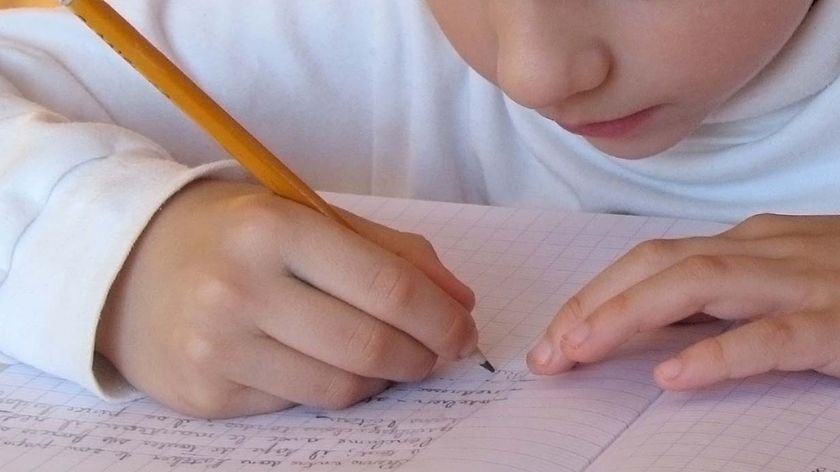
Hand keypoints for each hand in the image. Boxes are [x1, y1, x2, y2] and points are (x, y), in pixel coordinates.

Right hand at [96, 180, 476, 417]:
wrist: (126, 263)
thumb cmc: (232, 232)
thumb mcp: (306, 215)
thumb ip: (390, 250)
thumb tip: (459, 299)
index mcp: (274, 230)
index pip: (387, 287)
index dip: (441, 318)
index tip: (464, 328)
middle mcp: (240, 291)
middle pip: (370, 346)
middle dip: (425, 356)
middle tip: (441, 351)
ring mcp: (218, 349)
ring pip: (342, 389)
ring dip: (386, 379)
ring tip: (394, 358)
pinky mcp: (208, 396)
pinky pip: (300, 405)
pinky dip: (336, 390)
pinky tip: (336, 367)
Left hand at [527, 214, 839, 389]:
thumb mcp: (775, 284)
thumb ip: (716, 302)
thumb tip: (643, 334)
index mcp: (745, 246)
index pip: (648, 261)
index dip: (594, 295)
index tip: (553, 335)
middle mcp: (764, 253)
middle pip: (659, 266)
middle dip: (594, 305)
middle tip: (548, 352)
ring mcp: (803, 283)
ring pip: (700, 285)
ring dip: (628, 317)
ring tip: (580, 351)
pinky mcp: (839, 324)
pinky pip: (772, 337)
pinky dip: (718, 354)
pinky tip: (674, 375)